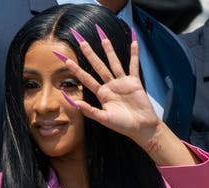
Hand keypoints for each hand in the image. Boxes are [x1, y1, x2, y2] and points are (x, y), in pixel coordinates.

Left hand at [60, 26, 160, 147]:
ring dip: (109, 51)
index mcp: (102, 94)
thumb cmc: (122, 125)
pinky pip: (134, 66)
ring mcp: (122, 83)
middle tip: (82, 42)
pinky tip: (133, 43)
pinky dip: (134, 55)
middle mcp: (110, 86)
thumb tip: (76, 104)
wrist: (141, 127)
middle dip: (90, 55)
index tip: (67, 61)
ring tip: (103, 38)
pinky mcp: (134, 82)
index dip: (77, 70)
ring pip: (114, 63)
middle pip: (98, 67)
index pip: (86, 79)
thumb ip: (90, 111)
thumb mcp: (104, 119)